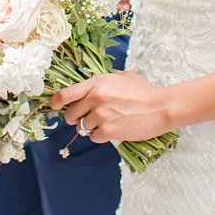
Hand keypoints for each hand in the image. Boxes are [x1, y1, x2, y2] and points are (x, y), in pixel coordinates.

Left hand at [47, 70, 172, 144]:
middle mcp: (95, 98)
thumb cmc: (145, 92)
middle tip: (89, 118)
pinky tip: (114, 129)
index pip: (66, 94)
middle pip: (71, 114)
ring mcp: (100, 115)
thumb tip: (97, 81)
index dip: (55, 102)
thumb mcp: (126, 77)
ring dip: (92, 128)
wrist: (160, 107)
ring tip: (109, 122)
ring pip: (83, 128)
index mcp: (97, 83)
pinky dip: (101, 136)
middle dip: (77, 118)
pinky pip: (93, 137)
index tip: (53, 106)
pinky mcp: (107, 131)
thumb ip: (108, 78)